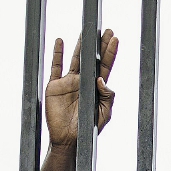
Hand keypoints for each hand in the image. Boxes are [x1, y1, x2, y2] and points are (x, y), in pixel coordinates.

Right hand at [44, 29, 119, 149]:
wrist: (68, 140)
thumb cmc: (88, 129)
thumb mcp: (104, 114)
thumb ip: (107, 97)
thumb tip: (103, 79)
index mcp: (96, 88)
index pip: (105, 66)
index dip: (110, 52)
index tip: (115, 38)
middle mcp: (83, 82)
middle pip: (92, 58)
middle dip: (99, 44)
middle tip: (106, 29)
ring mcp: (68, 82)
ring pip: (75, 58)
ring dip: (80, 45)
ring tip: (86, 31)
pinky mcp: (55, 86)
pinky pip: (55, 67)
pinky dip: (56, 54)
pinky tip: (60, 41)